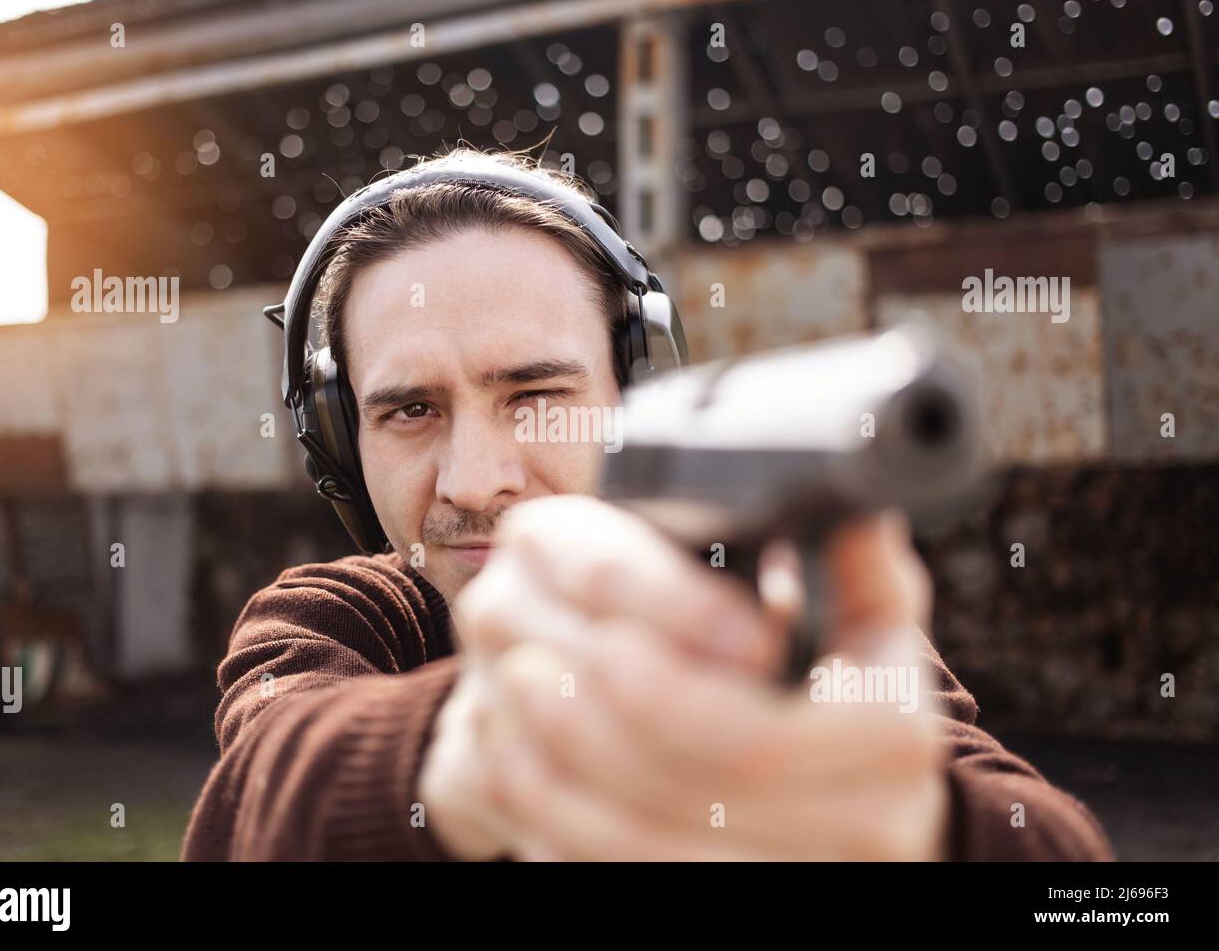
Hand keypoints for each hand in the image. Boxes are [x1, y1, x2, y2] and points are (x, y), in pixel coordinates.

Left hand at [452, 496, 949, 859]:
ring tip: (509, 704)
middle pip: (692, 794)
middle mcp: (866, 822)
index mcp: (894, 732)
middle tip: (523, 666)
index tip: (606, 644)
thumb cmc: (840, 677)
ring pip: (643, 851)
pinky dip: (557, 827)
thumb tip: (835, 500)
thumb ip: (844, 555)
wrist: (852, 794)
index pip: (762, 737)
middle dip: (592, 730)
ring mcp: (798, 874)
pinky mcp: (727, 904)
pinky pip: (615, 879)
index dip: (673, 697)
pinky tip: (524, 769)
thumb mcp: (861, 607)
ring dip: (556, 781)